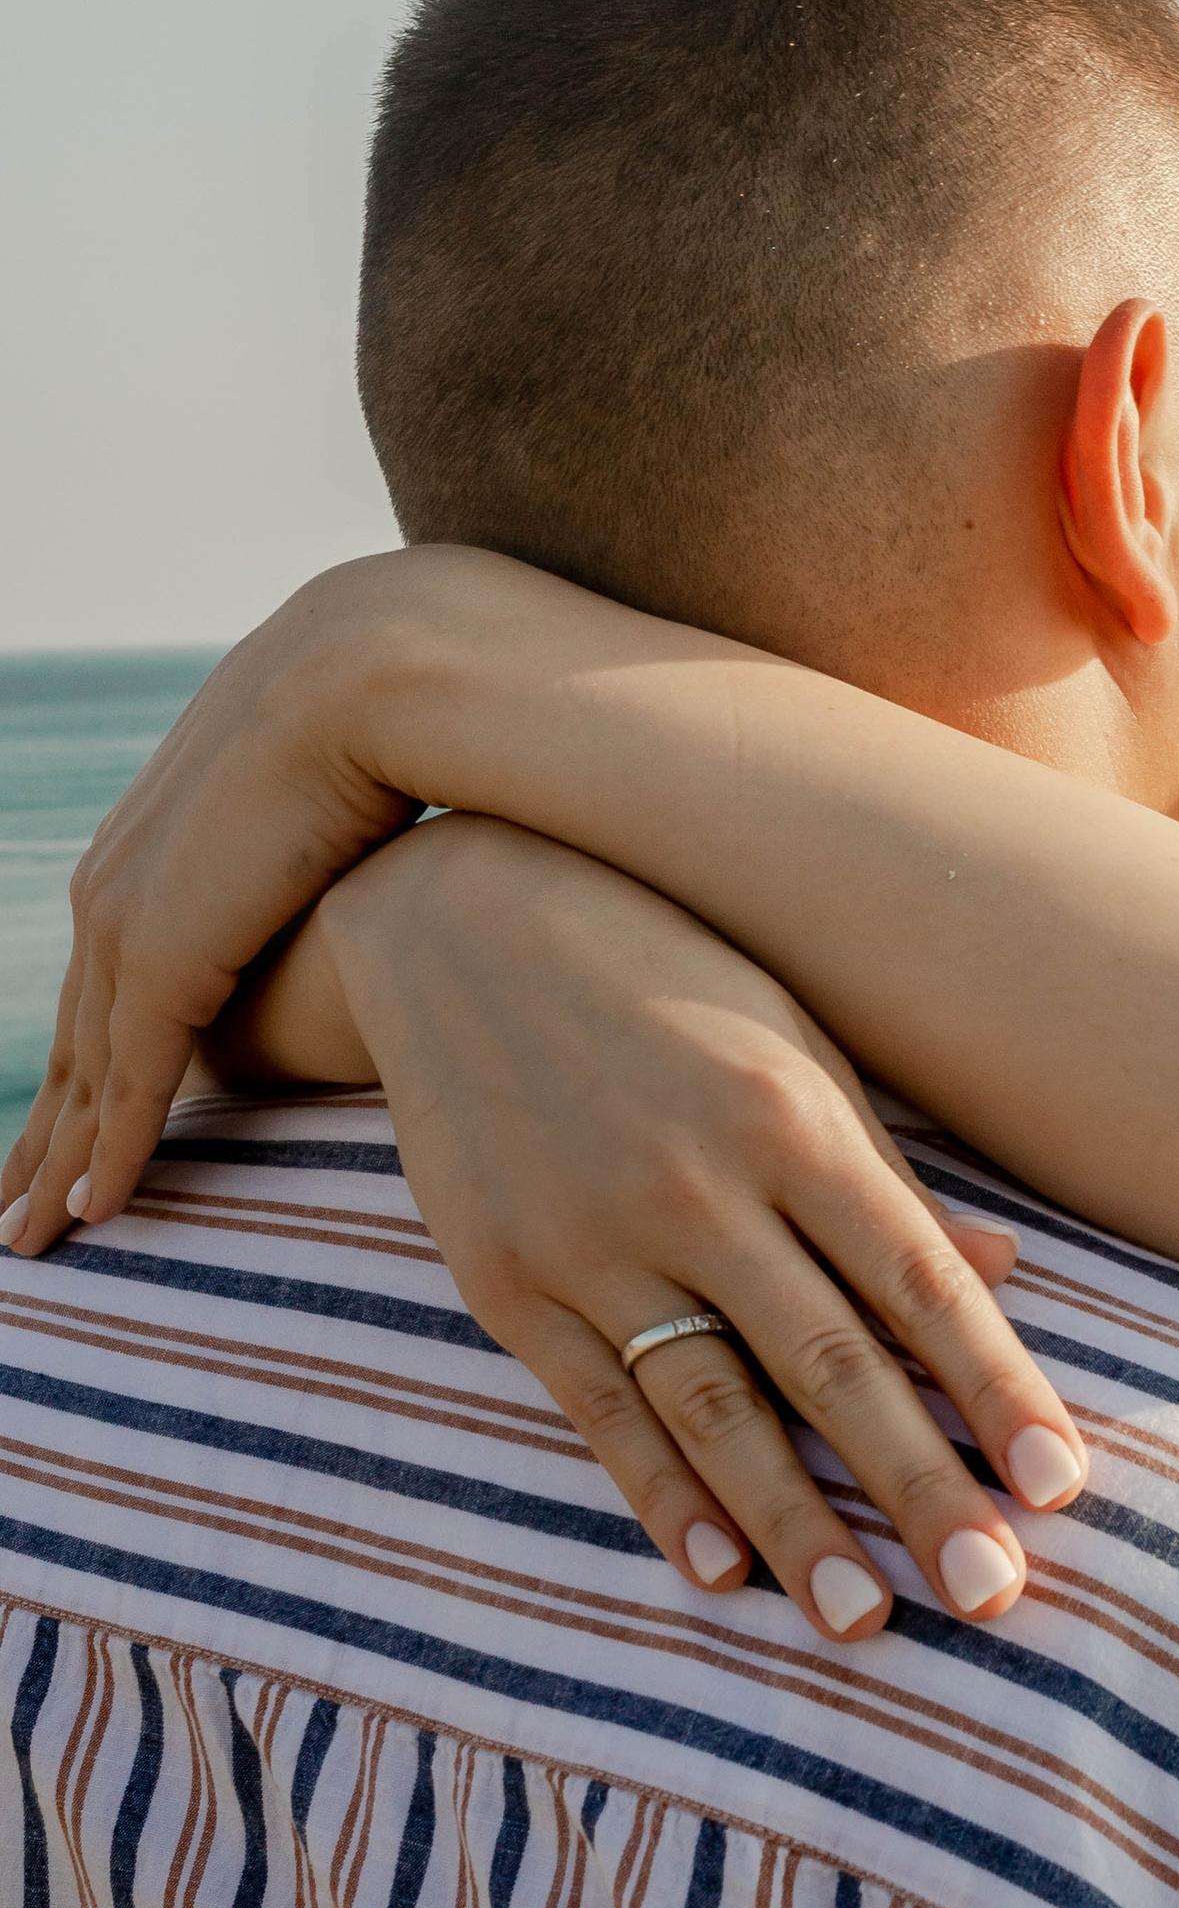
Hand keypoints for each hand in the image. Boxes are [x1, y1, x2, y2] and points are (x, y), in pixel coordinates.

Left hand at [1, 555, 436, 1249]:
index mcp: (165, 843)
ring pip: (85, 1072)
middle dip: (46, 1128)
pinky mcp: (164, 953)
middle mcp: (122, 881)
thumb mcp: (354, 797)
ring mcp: (132, 918)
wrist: (390, 669)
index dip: (92, 1060)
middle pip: (75, 1034)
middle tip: (17, 1209)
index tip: (74, 1127)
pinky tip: (100, 1212)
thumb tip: (408, 875)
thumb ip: (342, 852)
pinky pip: (130, 1080)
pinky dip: (110, 1153)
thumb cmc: (411, 718)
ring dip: (60, 1163)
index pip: (111, 978)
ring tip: (43, 1237)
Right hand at [267, 818, 1086, 1634]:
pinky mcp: (507, 1281)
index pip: (921, 1285)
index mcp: (792, 1119)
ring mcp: (592, 1240)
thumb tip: (1006, 1273)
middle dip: (920, 1490)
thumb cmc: (664, 969)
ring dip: (797, 1527)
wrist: (448, 908)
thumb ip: (888, 1170)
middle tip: (992, 1597)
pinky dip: (662, 1497)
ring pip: (717, 1411)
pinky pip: (601, 1411)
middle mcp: (697, 1186)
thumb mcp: (795, 1039)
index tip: (1062, 1490)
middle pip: (833, 1368)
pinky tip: (718, 1573)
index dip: (997, 1392)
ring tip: (865, 1623)